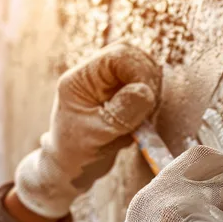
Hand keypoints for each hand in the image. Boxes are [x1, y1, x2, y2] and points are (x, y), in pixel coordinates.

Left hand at [15, 43, 161, 217]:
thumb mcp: (97, 135)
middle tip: (148, 107)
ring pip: (141, 68)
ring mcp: (108, 83)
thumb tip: (145, 91)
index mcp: (82, 78)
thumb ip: (120, 114)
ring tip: (144, 116)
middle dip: (147, 78)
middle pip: (132, 55)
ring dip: (150, 89)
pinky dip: (149, 99)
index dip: (140, 71)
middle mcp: (95, 74)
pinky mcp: (120, 93)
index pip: (118, 54)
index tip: (147, 98)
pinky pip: (143, 85)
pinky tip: (142, 119)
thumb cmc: (77, 152)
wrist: (72, 166)